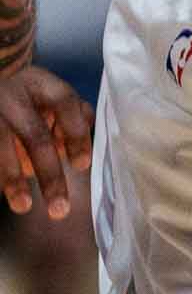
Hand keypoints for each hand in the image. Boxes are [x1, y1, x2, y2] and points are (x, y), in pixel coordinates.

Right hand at [1, 66, 93, 219]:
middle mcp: (13, 96)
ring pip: (1, 146)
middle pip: (35, 137)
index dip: (76, 134)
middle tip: (59, 209)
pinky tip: (3, 191)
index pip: (66, 104)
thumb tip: (80, 156)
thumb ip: (72, 118)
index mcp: (41, 85)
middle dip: (49, 175)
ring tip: (23, 206)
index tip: (82, 166)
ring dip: (12, 180)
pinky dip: (1, 172)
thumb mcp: (52, 93)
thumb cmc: (30, 92)